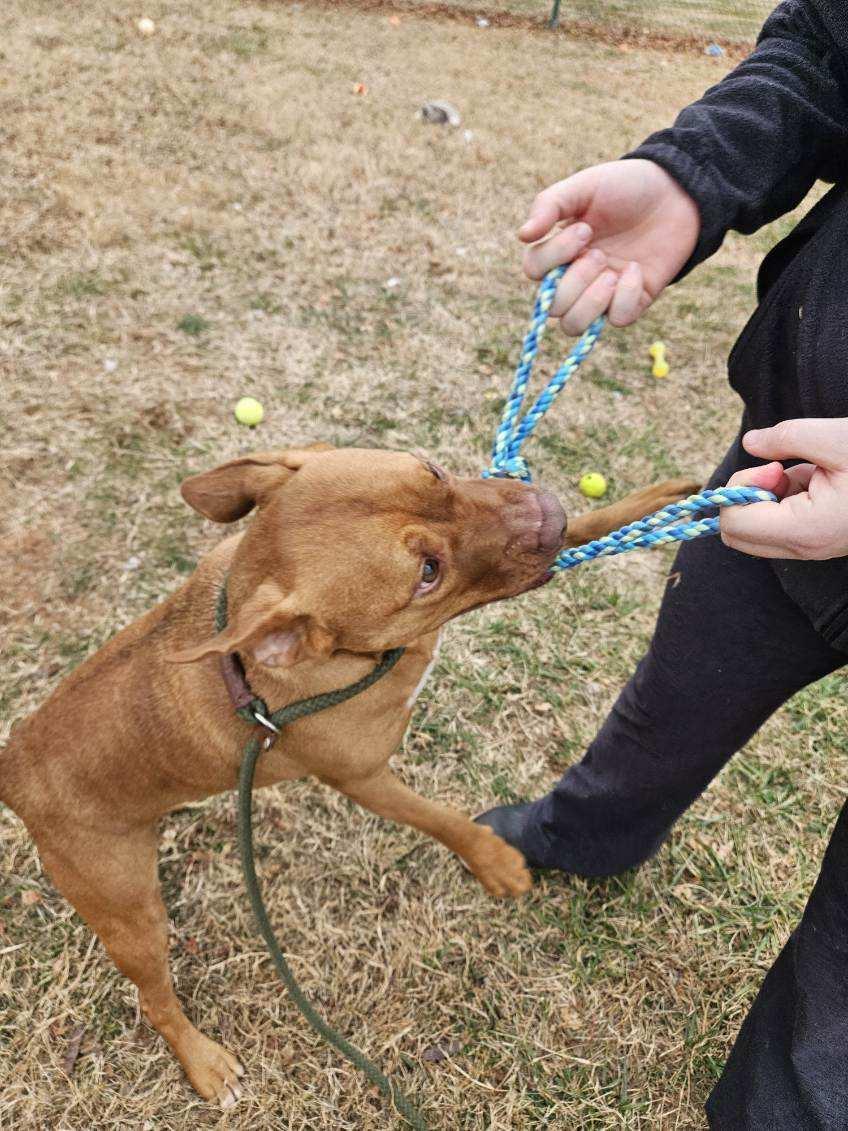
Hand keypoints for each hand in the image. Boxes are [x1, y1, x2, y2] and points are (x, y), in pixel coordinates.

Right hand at [519, 159, 699, 333]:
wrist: (677, 191)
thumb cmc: (626, 186)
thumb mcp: (584, 187)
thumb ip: (549, 205)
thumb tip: (521, 236)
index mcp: (560, 250)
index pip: (533, 271)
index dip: (553, 257)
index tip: (585, 230)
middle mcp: (576, 276)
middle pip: (552, 307)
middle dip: (574, 281)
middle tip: (600, 252)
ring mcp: (603, 293)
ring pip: (574, 326)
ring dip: (590, 301)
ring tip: (611, 273)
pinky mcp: (632, 301)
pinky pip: (617, 320)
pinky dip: (625, 297)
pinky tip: (636, 270)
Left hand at [720, 419, 847, 558]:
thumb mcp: (838, 438)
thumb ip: (787, 438)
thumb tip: (750, 442)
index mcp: (806, 530)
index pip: (734, 524)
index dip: (741, 490)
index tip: (773, 468)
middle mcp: (806, 548)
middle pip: (737, 534)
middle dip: (748, 496)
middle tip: (779, 471)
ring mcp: (813, 548)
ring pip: (757, 530)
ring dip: (770, 496)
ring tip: (809, 474)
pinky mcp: (819, 540)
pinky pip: (781, 525)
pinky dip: (787, 499)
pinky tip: (816, 482)